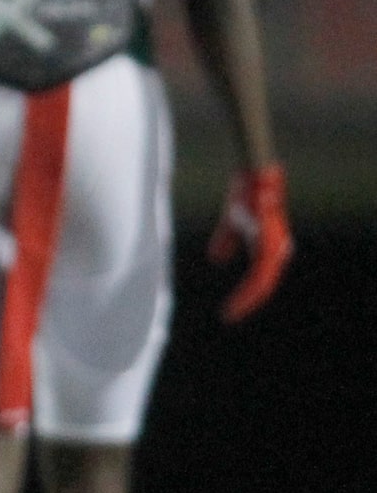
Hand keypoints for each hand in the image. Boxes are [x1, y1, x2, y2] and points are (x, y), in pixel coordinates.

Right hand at [208, 163, 292, 323]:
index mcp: (267, 247)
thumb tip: (216, 260)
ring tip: (231, 311)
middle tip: (228, 317)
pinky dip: (249, 287)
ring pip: (263, 282)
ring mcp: (275, 247)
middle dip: (246, 302)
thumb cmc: (246, 194)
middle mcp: (275, 249)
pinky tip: (237, 292)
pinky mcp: (270, 243)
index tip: (228, 310)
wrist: (251, 175)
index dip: (245, 295)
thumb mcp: (232, 222)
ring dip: (247, 298)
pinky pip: (261, 273)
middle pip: (263, 284)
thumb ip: (226, 241)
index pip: (259, 278)